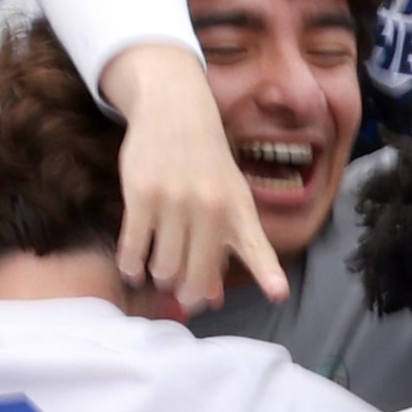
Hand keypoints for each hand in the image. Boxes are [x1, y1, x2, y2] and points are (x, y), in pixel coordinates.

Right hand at [109, 45, 280, 311]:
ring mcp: (175, 201)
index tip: (279, 293)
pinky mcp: (143, 195)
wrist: (176, 112)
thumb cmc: (207, 166)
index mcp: (239, 210)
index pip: (256, 247)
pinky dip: (132, 265)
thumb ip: (221, 249)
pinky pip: (134, 247)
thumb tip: (210, 299)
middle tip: (180, 295)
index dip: (268, 273)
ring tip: (158, 273)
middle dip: (187, 293)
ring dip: (159, 277)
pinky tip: (133, 268)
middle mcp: (211, 207)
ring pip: (164, 265)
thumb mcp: (226, 200)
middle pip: (196, 274)